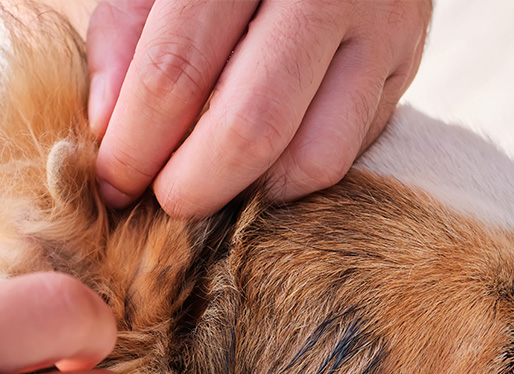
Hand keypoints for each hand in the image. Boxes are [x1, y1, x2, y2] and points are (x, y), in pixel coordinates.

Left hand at [88, 0, 431, 217]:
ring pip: (314, 158)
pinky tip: (267, 160)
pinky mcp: (405, 68)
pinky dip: (296, 173)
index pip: (176, 73)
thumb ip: (128, 32)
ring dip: (254, 194)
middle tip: (166, 201)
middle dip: (195, 188)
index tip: (113, 184)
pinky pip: (349, 151)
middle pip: (251, 129)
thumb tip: (108, 127)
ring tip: (219, 183)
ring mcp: (380, 31)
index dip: (135, 146)